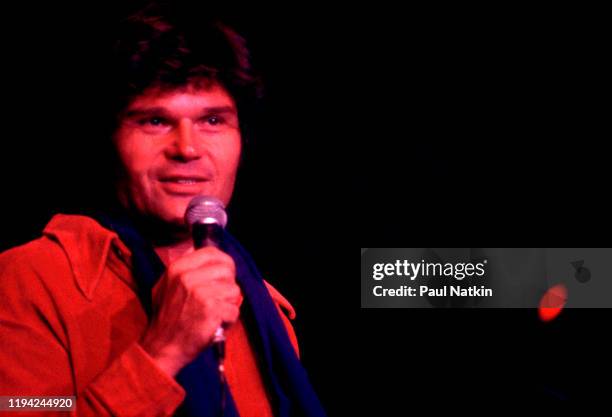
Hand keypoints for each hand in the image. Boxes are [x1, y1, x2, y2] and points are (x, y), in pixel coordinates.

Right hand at [140, 247, 241, 376]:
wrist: (162, 347)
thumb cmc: (167, 318)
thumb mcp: (167, 286)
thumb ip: (186, 271)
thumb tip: (213, 259)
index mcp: (178, 268)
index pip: (212, 253)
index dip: (224, 263)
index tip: (225, 275)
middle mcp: (188, 277)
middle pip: (227, 270)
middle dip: (228, 285)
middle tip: (219, 300)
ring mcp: (200, 292)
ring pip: (234, 290)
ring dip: (228, 304)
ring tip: (214, 314)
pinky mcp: (212, 309)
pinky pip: (234, 310)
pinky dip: (228, 320)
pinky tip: (215, 325)